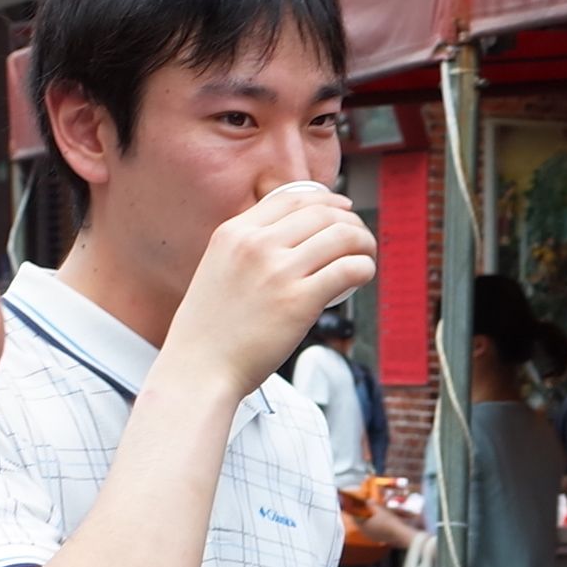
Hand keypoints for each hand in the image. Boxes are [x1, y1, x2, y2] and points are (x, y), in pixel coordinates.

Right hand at [161, 183, 378, 397]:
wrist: (201, 368)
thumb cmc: (211, 329)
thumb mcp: (217, 268)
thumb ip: (246, 248)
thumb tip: (287, 235)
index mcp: (234, 233)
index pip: (292, 197)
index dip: (326, 200)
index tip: (343, 209)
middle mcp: (256, 245)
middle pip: (322, 213)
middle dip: (350, 221)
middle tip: (359, 238)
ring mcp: (278, 272)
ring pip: (341, 236)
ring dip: (364, 242)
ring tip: (365, 255)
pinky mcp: (300, 301)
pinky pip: (349, 270)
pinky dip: (365, 267)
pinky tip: (364, 275)